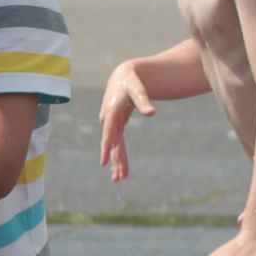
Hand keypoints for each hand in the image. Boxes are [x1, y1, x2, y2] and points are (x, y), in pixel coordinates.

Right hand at [97, 59, 159, 180]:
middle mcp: (108, 120)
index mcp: (111, 111)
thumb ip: (144, 101)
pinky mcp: (116, 126)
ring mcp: (111, 124)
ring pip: (114, 146)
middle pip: (112, 144)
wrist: (124, 76)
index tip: (104, 162)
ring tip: (120, 178)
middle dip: (115, 161)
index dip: (106, 147)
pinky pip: (117, 143)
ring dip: (117, 162)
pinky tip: (122, 168)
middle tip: (118, 179)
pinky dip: (120, 155)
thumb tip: (152, 113)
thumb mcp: (138, 89)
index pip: (108, 132)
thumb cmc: (132, 81)